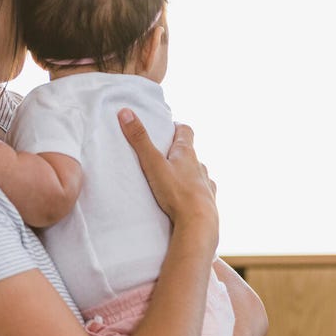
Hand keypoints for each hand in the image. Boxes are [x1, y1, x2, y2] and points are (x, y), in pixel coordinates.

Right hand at [118, 108, 217, 237]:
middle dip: (179, 152)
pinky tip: (188, 199)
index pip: (185, 131)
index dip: (177, 127)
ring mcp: (206, 184)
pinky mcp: (209, 202)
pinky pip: (203, 192)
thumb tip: (126, 112)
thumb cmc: (176, 192)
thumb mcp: (153, 164)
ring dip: (187, 173)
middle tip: (164, 155)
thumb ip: (139, 140)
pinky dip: (195, 192)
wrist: (199, 223)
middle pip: (191, 153)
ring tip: (173, 179)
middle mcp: (199, 166)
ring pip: (197, 172)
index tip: (169, 127)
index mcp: (187, 153)